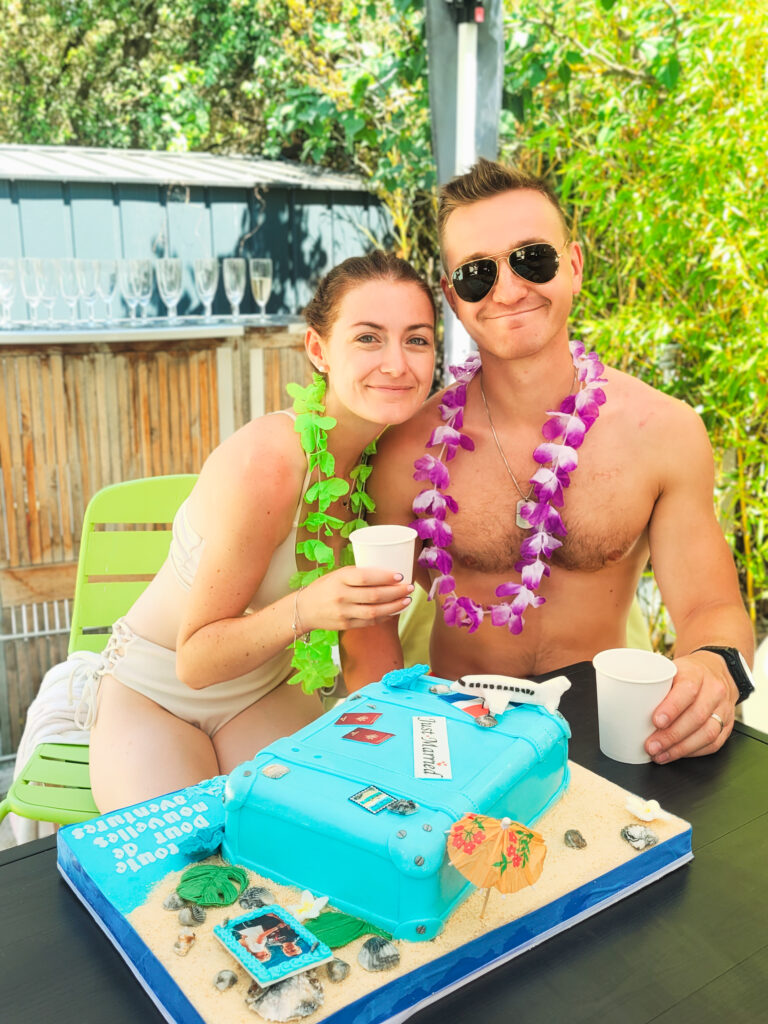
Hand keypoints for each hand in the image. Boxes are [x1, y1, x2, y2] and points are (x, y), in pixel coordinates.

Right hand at [298, 566, 412, 632]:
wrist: (303, 609)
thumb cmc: (324, 587)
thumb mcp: (337, 575)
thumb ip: (357, 574)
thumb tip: (386, 573)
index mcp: (339, 578)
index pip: (365, 577)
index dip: (385, 577)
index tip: (400, 575)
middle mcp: (341, 596)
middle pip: (374, 595)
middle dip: (395, 592)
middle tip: (409, 588)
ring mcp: (343, 612)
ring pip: (374, 611)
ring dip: (394, 606)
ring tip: (406, 601)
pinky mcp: (346, 625)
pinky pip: (369, 621)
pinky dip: (384, 617)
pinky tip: (394, 611)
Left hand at [644, 650, 738, 762]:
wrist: (715, 671)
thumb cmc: (686, 673)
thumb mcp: (669, 669)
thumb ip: (651, 683)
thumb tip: (621, 699)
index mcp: (696, 673)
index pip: (687, 690)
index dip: (672, 708)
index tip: (656, 721)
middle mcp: (713, 691)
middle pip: (696, 717)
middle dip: (671, 736)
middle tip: (651, 746)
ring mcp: (723, 709)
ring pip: (707, 733)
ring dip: (681, 748)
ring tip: (661, 754)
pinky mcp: (727, 725)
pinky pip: (713, 743)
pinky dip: (693, 752)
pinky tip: (676, 754)